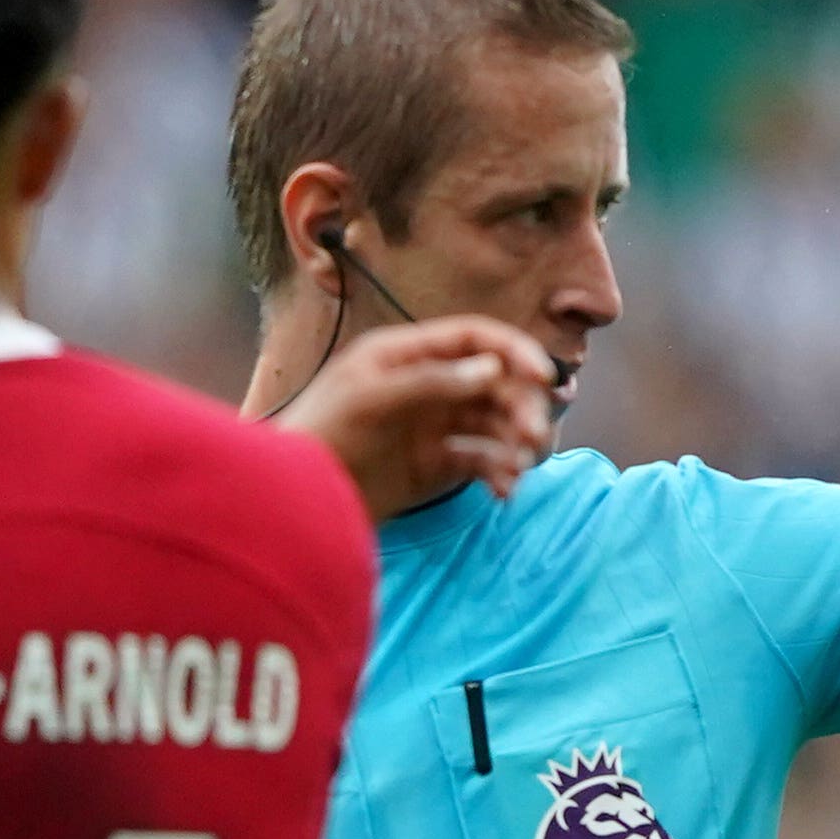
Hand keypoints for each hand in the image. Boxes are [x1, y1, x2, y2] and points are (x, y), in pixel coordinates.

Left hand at [274, 316, 562, 519]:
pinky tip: (504, 491)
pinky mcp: (433, 466)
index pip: (473, 338)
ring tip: (518, 470)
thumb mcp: (373, 399)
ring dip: (514, 443)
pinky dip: (499, 473)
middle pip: (492, 383)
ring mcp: (431, 426)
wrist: (296, 500)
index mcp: (405, 355)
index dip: (512, 350)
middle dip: (519, 406)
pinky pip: (481, 462)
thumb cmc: (322, 435)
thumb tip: (491, 369)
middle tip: (533, 437)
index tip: (543, 376)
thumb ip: (432, 381)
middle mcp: (424, 385)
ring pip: (492, 424)